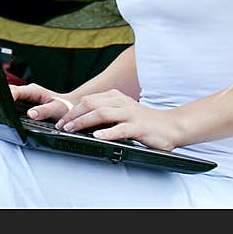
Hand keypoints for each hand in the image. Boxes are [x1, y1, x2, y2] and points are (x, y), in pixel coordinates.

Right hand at [9, 83, 74, 122]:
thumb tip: (30, 114)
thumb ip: (43, 111)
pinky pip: (12, 106)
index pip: (16, 90)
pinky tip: (9, 117)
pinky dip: (9, 111)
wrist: (70, 108)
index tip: (4, 103)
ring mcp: (24, 99)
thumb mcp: (56, 109)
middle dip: (3, 100)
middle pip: (9, 92)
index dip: (8, 96)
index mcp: (33, 90)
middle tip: (0, 112)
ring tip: (3, 115)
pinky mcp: (23, 106)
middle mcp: (27, 93)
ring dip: (5, 106)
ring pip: (9, 99)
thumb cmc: (65, 107)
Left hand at [55, 89, 180, 150]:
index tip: (61, 121)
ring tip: (72, 129)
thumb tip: (81, 121)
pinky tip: (97, 137)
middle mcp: (121, 102)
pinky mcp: (138, 127)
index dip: (72, 110)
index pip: (88, 100)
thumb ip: (105, 113)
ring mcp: (130, 114)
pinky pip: (120, 129)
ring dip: (83, 122)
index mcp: (115, 97)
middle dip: (73, 115)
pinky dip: (107, 133)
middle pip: (91, 104)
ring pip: (102, 114)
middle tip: (61, 126)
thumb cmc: (143, 121)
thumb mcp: (122, 112)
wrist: (171, 126)